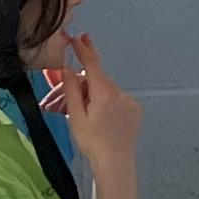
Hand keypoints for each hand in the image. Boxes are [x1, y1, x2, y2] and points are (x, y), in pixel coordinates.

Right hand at [37, 32, 138, 160]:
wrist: (116, 162)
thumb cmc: (92, 141)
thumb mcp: (76, 116)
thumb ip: (72, 89)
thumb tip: (68, 68)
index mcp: (104, 92)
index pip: (92, 64)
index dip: (84, 49)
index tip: (78, 36)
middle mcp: (120, 92)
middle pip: (97, 80)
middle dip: (81, 85)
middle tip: (63, 100)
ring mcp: (130, 101)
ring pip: (106, 91)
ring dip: (93, 96)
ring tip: (82, 116)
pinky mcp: (135, 110)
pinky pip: (116, 100)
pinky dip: (105, 103)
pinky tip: (99, 119)